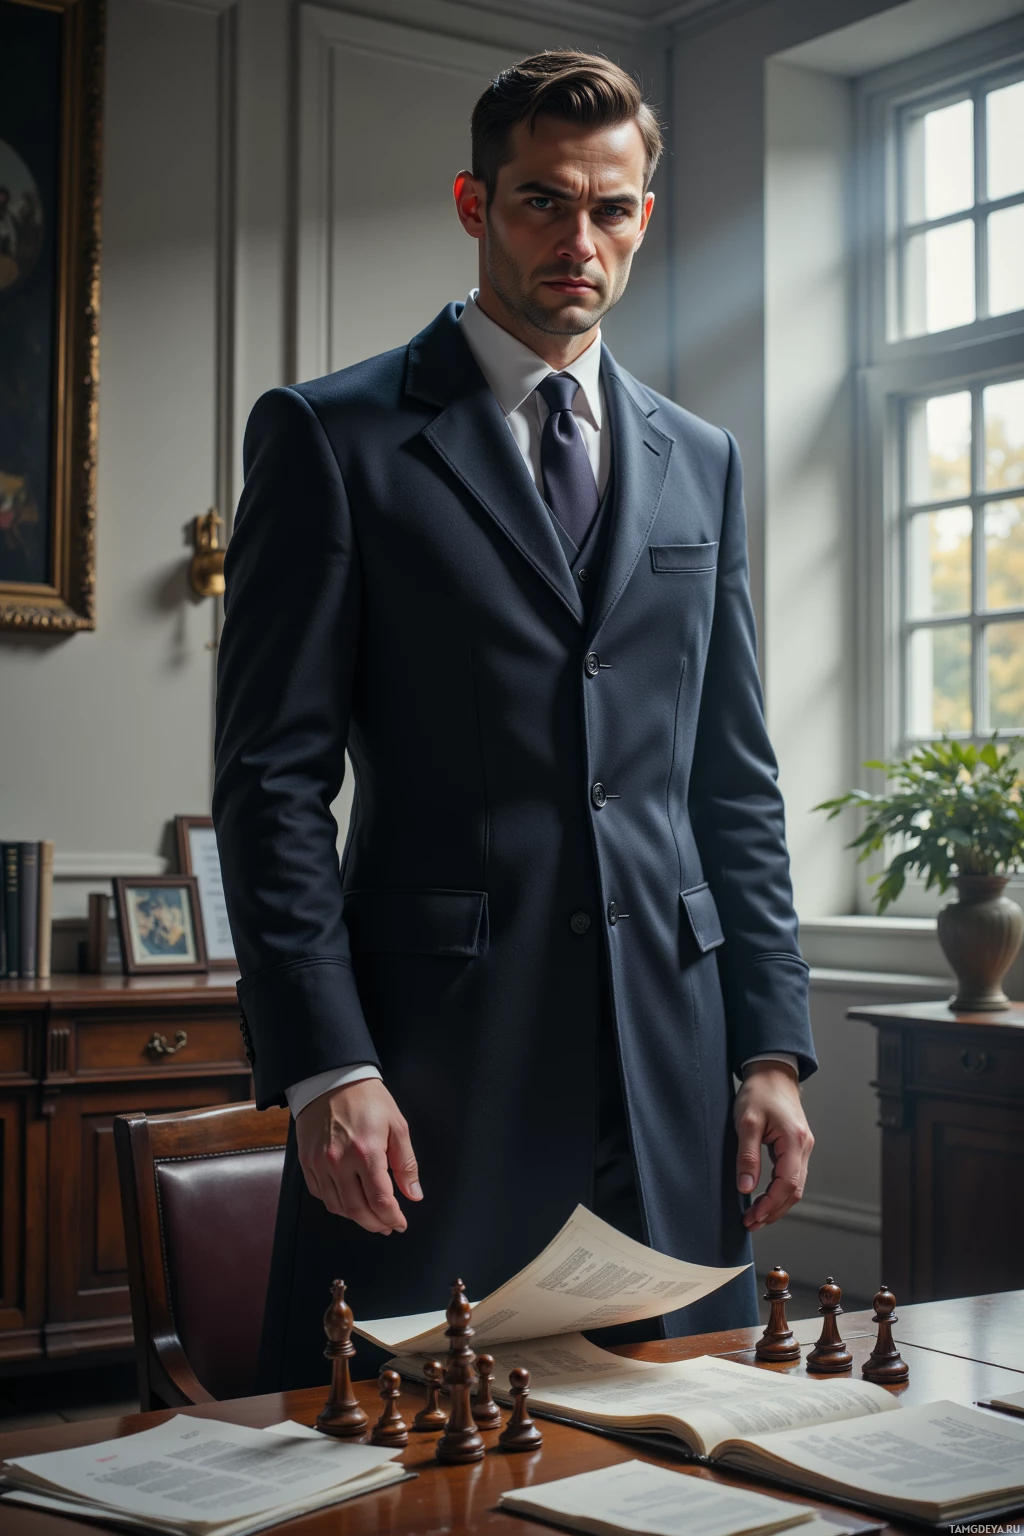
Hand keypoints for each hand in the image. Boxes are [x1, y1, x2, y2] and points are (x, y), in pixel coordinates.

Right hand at [295, 1078, 421, 1234]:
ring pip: (338, 1207)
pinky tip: (349, 1202)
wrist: (332, 1080)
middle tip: (387, 1226)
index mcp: (366, 1152)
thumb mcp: (397, 1126)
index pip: (381, 1201)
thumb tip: (414, 1194)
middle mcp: (339, 1162)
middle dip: (376, 1224)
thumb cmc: (367, 1099)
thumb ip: (406, 1164)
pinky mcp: (307, 1162)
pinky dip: (336, 1204)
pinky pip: (321, 1194)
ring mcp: (320, 1163)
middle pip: (358, 1210)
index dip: (392, 1218)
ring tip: (371, 1218)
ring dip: (356, 1218)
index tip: (400, 1223)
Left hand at [734, 1062, 812, 1230]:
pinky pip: (792, 1175)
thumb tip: (746, 1188)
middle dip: (773, 1211)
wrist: (772, 1073)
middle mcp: (804, 1146)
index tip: (753, 1217)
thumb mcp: (746, 1123)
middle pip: (794, 1191)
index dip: (770, 1205)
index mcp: (794, 1141)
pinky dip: (779, 1191)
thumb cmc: (759, 1092)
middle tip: (751, 1223)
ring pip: (795, 1186)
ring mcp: (803, 1147)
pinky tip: (765, 1198)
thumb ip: (747, 1157)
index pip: (787, 1184)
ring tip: (756, 1216)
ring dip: (777, 1204)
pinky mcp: (797, 1146)